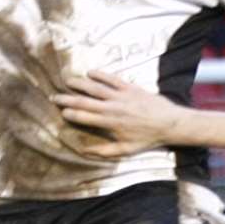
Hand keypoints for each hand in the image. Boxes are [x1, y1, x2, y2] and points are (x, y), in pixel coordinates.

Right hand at [51, 70, 184, 158]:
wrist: (169, 123)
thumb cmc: (148, 139)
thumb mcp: (126, 150)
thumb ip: (104, 151)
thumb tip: (85, 151)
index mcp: (110, 124)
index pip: (85, 118)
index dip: (71, 114)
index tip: (61, 112)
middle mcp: (112, 108)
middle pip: (85, 102)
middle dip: (68, 99)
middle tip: (54, 97)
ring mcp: (121, 96)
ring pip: (95, 88)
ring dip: (79, 84)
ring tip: (66, 81)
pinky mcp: (130, 87)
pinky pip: (112, 79)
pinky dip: (100, 75)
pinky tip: (89, 72)